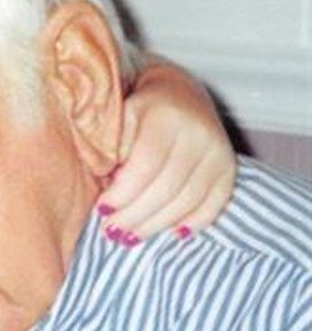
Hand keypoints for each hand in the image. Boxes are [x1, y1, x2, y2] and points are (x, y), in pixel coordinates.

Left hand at [97, 57, 236, 243]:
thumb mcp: (116, 119)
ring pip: (188, 200)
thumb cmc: (137, 113)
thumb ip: (108, 149)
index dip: (123, 193)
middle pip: (166, 187)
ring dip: (156, 224)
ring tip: (130, 236)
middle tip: (111, 231)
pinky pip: (214, 203)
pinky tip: (172, 233)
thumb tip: (104, 188)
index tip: (102, 210)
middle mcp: (198, 133)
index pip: (145, 165)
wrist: (178, 94)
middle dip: (135, 215)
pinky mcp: (229, 167)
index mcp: (165, 117)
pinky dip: (194, 222)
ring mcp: (218, 151)